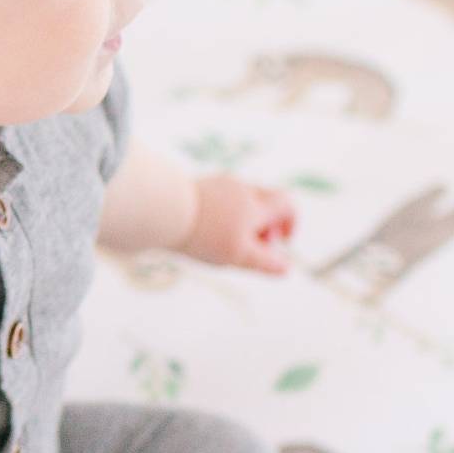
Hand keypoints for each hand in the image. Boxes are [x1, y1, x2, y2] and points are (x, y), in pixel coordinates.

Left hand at [181, 174, 297, 273]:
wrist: (163, 210)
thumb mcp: (238, 255)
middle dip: (266, 223)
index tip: (278, 241)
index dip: (290, 223)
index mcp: (256, 204)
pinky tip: (206, 231)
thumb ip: (265, 262)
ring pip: (243, 199)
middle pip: (266, 200)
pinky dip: (224, 214)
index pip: (287, 203)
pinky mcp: (200, 186)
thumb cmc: (204, 234)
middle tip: (251, 244)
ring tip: (225, 241)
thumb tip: (285, 268)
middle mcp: (241, 188)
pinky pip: (222, 198)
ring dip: (244, 220)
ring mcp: (219, 183)